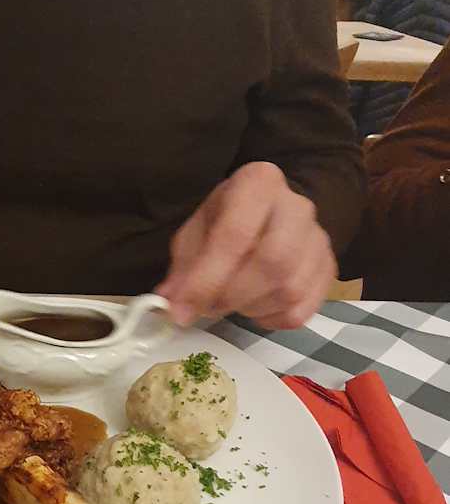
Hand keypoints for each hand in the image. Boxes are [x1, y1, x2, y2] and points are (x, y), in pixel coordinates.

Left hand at [157, 162, 335, 330]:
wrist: (273, 215)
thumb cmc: (228, 222)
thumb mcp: (196, 233)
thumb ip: (183, 269)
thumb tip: (174, 306)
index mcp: (258, 183)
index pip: (235, 235)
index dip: (205, 280)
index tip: (182, 310)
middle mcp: (297, 206)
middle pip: (273, 263)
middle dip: (233, 296)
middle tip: (209, 307)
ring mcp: (318, 239)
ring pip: (289, 291)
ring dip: (250, 309)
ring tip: (232, 302)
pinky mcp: (328, 270)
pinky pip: (301, 311)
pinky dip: (271, 320)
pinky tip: (256, 307)